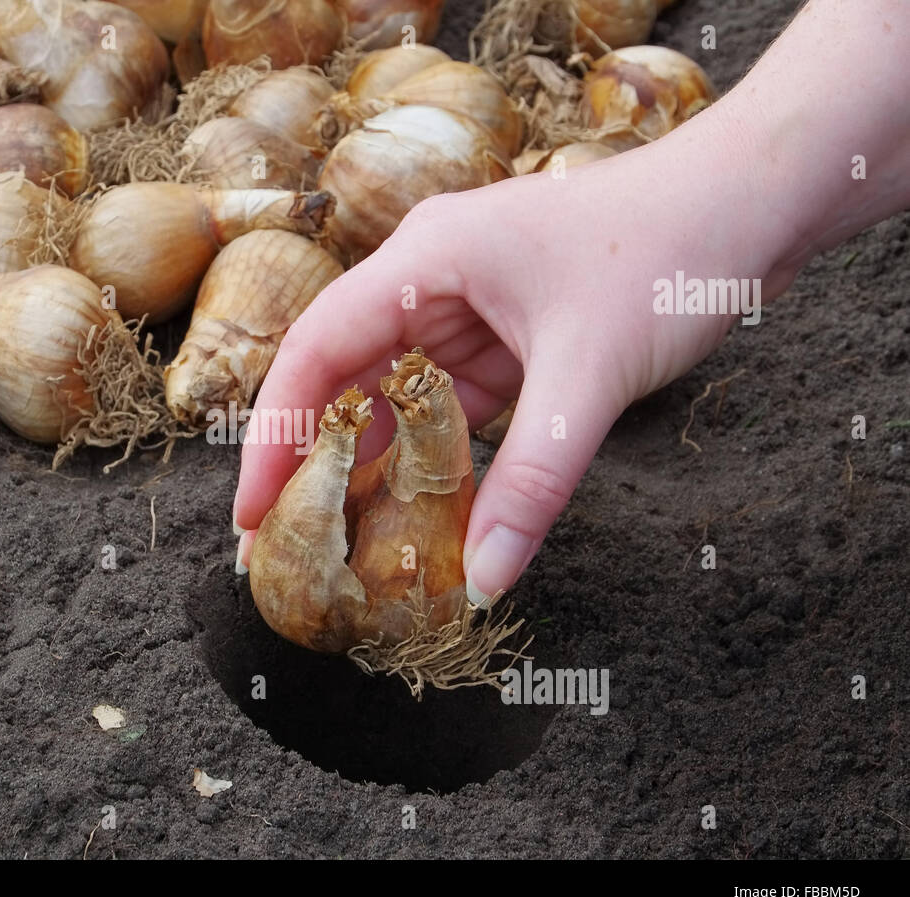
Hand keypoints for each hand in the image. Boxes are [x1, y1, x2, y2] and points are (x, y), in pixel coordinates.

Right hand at [233, 114, 782, 601]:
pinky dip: (439, 456)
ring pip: (399, 396)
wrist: (756, 204)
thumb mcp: (590, 374)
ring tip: (343, 542)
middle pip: (346, 377)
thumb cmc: (669, 252)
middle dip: (314, 461)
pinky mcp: (510, 337)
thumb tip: (485, 578)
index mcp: (424, 260)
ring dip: (376, 465)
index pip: (316, 350)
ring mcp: (472, 309)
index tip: (253, 513)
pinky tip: (426, 510)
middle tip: (283, 546)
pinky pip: (453, 405)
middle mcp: (433, 280)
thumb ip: (533, 480)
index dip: (276, 436)